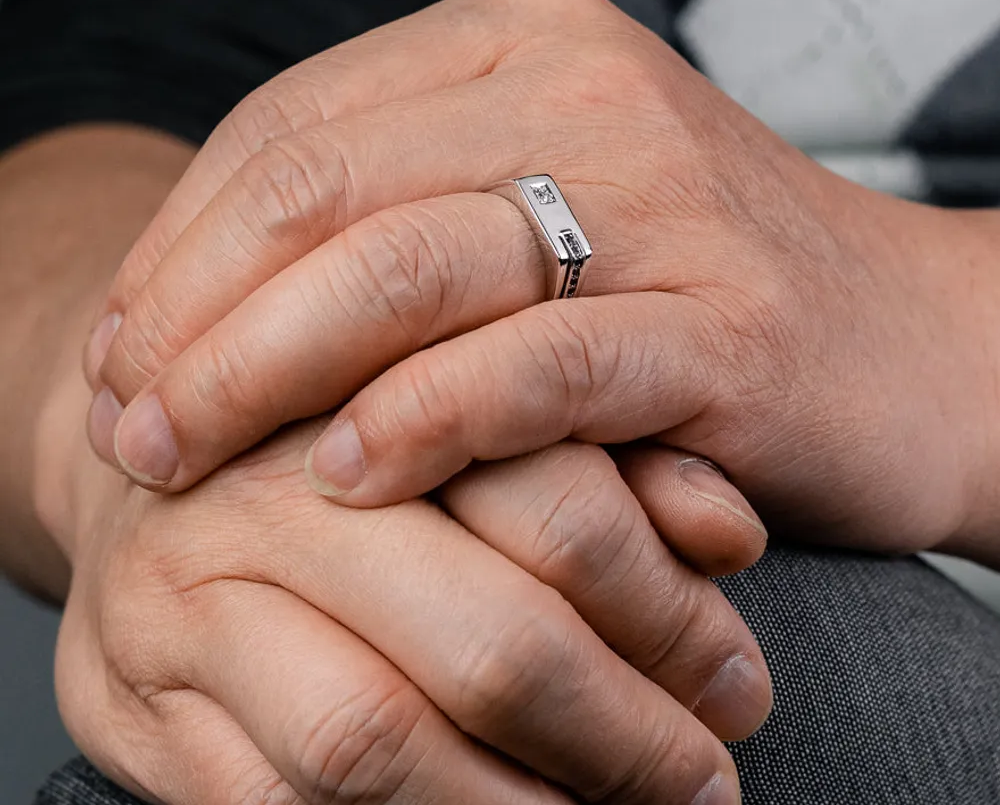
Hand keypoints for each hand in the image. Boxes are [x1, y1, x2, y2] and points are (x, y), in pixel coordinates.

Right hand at [40, 363, 769, 803]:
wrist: (152, 452)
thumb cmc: (354, 447)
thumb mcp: (485, 427)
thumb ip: (613, 467)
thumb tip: (732, 533)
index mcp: (376, 387)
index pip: (556, 508)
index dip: (667, 612)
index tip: (737, 682)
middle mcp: (272, 488)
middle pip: (486, 635)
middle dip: (619, 733)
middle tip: (703, 778)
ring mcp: (188, 600)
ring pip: (378, 739)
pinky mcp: (132, 705)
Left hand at [87, 0, 994, 555]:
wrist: (921, 344)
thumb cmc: (707, 292)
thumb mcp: (546, 212)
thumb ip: (407, 217)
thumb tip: (214, 301)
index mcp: (525, 43)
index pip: (295, 125)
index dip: (182, 243)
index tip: (121, 348)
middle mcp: (587, 90)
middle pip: (324, 189)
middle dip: (193, 315)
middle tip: (126, 422)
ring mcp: (662, 199)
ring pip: (405, 267)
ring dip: (264, 371)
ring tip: (182, 457)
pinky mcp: (724, 324)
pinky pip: (534, 365)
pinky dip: (421, 421)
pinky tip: (341, 479)